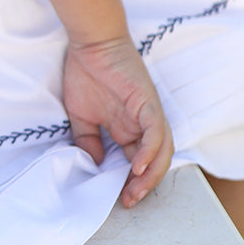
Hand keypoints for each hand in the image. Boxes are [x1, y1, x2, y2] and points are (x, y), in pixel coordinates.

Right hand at [62, 35, 174, 207]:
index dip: (131, 182)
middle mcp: (143, 123)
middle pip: (155, 160)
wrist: (90, 42)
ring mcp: (148, 113)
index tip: (119, 199)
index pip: (137, 161)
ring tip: (135, 191)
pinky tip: (138, 167)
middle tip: (128, 202)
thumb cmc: (85, 72)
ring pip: (162, 150)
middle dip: (144, 185)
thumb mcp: (81, 115)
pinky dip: (150, 152)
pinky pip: (156, 133)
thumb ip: (89, 140)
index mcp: (128, 127)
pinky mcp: (148, 103)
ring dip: (152, 174)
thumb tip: (96, 164)